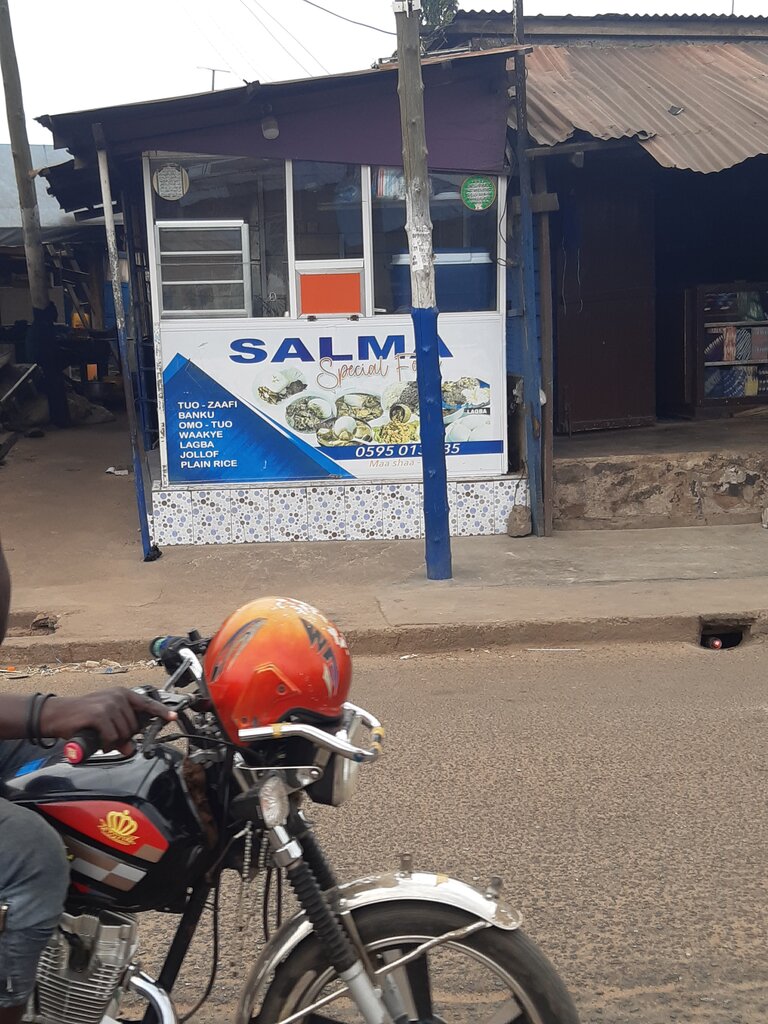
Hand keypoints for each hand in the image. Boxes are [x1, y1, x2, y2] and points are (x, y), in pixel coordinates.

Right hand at [40, 688, 176, 752]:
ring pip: (124, 733)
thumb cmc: (82, 717)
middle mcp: (118, 696)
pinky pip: (112, 737)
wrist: (57, 714)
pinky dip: (106, 743)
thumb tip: (131, 749)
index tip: (173, 717)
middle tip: (109, 736)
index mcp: (122, 694)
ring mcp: (109, 704)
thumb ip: (120, 732)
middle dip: (124, 736)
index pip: (147, 703)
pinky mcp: (99, 714)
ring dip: (114, 741)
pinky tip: (98, 740)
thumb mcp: (105, 722)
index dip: (161, 711)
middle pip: (135, 726)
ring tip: (101, 737)